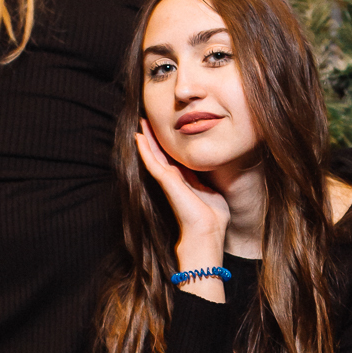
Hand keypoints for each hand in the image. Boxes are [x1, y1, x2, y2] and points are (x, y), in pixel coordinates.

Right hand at [134, 119, 229, 252]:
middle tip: (148, 121)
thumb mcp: (212, 192)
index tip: (166, 132)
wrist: (207, 231)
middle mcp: (175, 180)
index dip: (170, 146)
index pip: (175, 160)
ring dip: (147, 140)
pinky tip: (138, 137)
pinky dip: (144, 149)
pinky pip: (152, 161)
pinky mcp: (166, 182)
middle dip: (155, 139)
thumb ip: (205, 182)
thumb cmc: (213, 217)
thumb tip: (208, 176)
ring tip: (141, 124)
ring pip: (154, 156)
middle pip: (162, 155)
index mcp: (186, 181)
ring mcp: (168, 181)